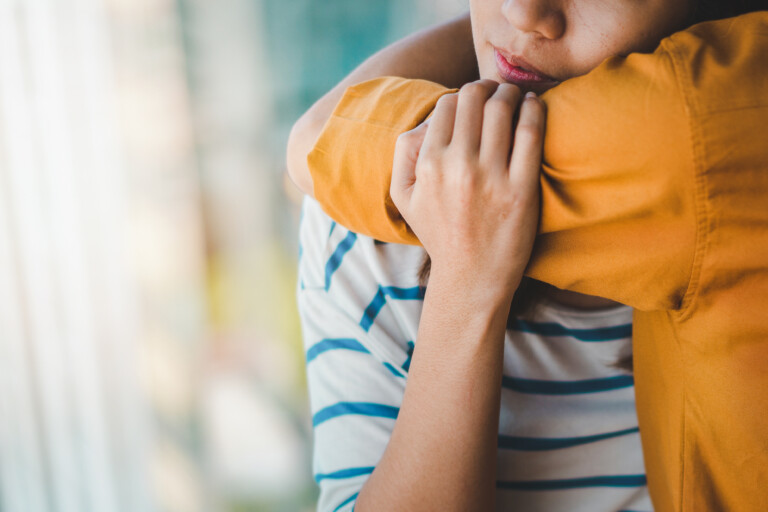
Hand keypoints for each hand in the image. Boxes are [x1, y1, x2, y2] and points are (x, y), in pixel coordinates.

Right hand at [390, 79, 545, 301]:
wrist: (471, 278)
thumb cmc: (439, 233)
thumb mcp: (403, 196)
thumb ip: (404, 152)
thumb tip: (428, 118)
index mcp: (428, 165)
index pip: (447, 104)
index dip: (462, 95)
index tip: (474, 101)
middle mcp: (457, 167)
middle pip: (474, 98)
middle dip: (486, 87)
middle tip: (497, 93)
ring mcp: (490, 178)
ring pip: (502, 108)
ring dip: (512, 93)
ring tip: (517, 97)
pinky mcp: (521, 190)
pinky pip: (531, 133)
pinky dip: (535, 110)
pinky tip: (535, 107)